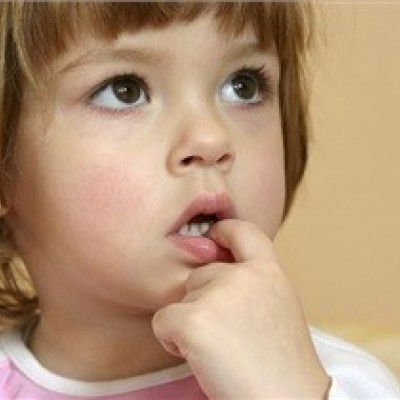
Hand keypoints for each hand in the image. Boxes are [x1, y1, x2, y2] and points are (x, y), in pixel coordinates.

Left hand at [153, 219, 329, 398]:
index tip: (214, 233)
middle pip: (200, 274)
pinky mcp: (194, 320)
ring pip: (181, 298)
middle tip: (226, 335)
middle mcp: (244, 276)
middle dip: (202, 299)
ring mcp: (218, 295)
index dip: (225, 230)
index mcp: (269, 273)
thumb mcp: (277, 308)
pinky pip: (163, 321)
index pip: (244, 232)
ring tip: (219, 350)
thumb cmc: (281, 365)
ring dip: (189, 321)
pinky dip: (172, 340)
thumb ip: (253, 284)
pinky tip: (200, 357)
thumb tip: (217, 270)